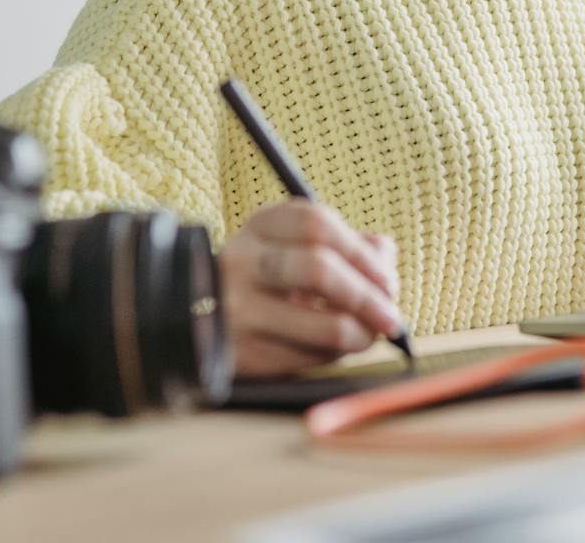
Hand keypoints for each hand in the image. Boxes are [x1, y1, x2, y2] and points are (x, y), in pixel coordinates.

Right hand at [217, 199, 406, 378]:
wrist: (193, 317)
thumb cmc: (263, 278)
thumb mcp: (292, 247)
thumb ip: (343, 244)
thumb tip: (385, 255)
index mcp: (260, 226)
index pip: (317, 225)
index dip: (362, 253)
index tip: (387, 279)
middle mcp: (242, 262)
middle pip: (320, 269)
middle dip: (367, 296)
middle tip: (391, 316)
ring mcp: (238, 310)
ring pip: (325, 325)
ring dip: (362, 334)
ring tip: (371, 336)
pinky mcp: (243, 354)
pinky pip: (310, 359)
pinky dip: (334, 356)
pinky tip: (335, 349)